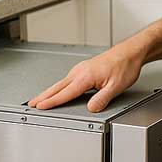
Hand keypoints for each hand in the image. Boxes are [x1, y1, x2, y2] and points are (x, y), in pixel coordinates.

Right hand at [27, 44, 143, 111]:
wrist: (130, 52)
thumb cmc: (124, 66)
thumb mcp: (116, 87)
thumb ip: (101, 99)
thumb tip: (90, 109)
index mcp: (85, 76)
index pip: (65, 93)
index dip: (51, 102)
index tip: (40, 107)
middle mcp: (80, 71)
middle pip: (57, 87)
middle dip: (43, 96)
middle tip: (31, 104)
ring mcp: (81, 69)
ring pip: (61, 83)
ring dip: (49, 92)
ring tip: (39, 100)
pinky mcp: (84, 69)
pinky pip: (67, 80)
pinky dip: (58, 87)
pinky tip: (57, 91)